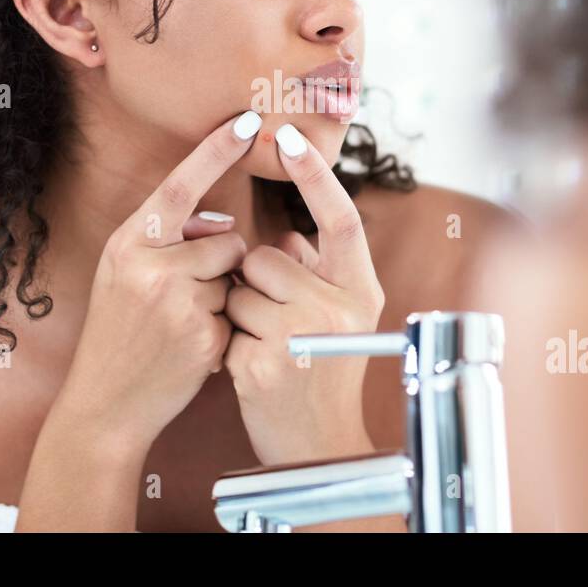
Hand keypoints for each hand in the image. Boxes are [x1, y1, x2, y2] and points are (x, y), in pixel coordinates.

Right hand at [64, 110, 260, 452]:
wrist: (105, 404)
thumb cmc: (120, 334)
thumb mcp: (125, 276)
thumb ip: (169, 241)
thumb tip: (224, 222)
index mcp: (129, 243)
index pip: (180, 185)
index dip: (216, 151)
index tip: (247, 120)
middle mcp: (149, 265)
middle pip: (228, 238)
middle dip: (223, 263)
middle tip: (185, 298)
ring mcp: (176, 301)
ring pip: (236, 276)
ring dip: (223, 298)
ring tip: (183, 326)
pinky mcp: (201, 334)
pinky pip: (237, 313)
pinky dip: (224, 330)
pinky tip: (192, 350)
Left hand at [224, 122, 384, 465]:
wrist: (317, 449)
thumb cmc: (324, 374)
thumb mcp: (340, 320)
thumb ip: (320, 273)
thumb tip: (291, 236)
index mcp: (360, 292)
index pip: (341, 219)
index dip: (316, 177)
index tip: (288, 137)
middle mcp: (337, 310)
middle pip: (268, 256)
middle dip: (256, 281)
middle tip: (274, 322)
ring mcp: (300, 337)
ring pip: (241, 287)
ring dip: (239, 310)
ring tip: (265, 347)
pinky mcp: (263, 364)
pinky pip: (226, 322)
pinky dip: (229, 341)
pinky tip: (251, 369)